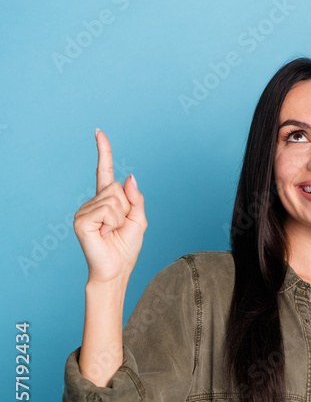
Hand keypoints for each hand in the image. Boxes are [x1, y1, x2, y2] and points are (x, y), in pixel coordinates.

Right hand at [73, 129, 146, 283]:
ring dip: (120, 217)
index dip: (103, 151)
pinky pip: (106, 210)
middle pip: (118, 188)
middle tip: (119, 226)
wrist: (116, 269)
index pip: (104, 171)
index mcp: (107, 200)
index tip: (99, 132)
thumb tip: (129, 176)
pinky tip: (104, 234)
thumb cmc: (126, 247)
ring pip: (114, 199)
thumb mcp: (139, 219)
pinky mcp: (80, 220)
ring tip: (111, 231)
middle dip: (127, 208)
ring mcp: (84, 210)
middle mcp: (93, 202)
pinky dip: (112, 223)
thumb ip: (136, 198)